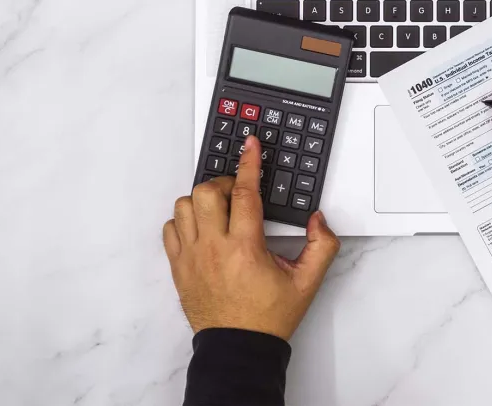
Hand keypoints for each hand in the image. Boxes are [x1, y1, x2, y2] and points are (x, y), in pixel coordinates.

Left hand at [163, 136, 339, 339]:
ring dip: (202, 200)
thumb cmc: (268, 317)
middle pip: (207, 192)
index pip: (243, 193)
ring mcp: (191, 257)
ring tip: (219, 210)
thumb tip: (318, 219)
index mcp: (245, 248)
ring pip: (184, 206)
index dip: (248, 163)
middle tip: (238, 192)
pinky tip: (201, 228)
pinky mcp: (178, 267)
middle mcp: (214, 248)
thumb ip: (322, 245)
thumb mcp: (308, 282)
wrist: (239, 347)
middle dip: (224, 183)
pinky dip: (183, 220)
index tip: (250, 144)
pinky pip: (170, 229)